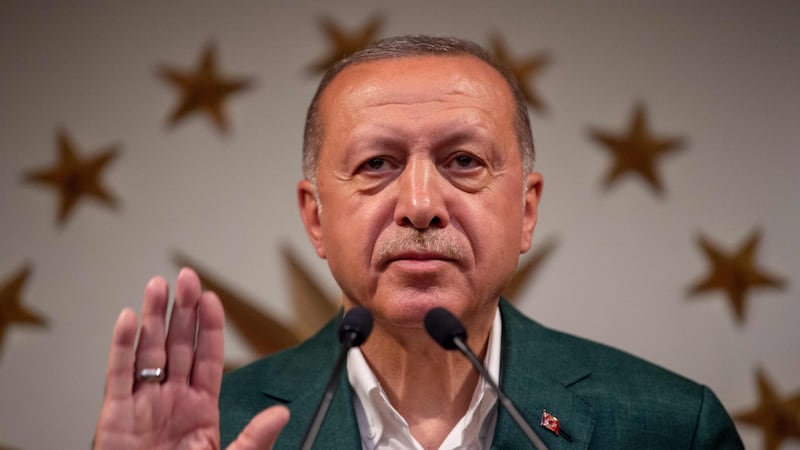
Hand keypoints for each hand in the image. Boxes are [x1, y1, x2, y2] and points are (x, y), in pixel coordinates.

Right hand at [94, 267, 288, 449]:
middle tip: (187, 277)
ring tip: (158, 286)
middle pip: (178, 344)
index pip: (207, 356)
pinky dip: (120, 346)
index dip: (209, 326)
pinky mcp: (115, 415)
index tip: (213, 299)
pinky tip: (127, 319)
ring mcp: (143, 403)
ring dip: (152, 317)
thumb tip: (281, 413)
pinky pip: (118, 375)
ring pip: (148, 351)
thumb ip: (253, 438)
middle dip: (182, 310)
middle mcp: (171, 398)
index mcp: (200, 407)